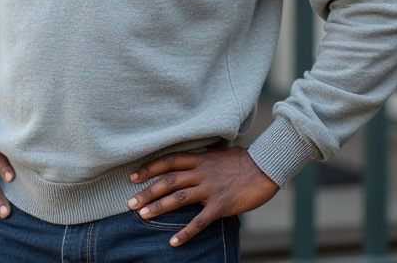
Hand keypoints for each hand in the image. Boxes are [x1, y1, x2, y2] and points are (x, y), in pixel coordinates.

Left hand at [126, 148, 278, 246]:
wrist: (266, 168)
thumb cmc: (244, 161)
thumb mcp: (219, 154)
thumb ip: (202, 159)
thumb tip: (190, 161)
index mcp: (200, 159)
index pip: (168, 161)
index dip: (148, 169)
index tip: (132, 177)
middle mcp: (201, 173)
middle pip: (168, 181)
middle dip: (147, 192)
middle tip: (130, 203)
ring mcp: (210, 189)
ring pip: (178, 198)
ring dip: (158, 208)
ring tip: (142, 216)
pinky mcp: (221, 205)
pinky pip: (199, 221)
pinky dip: (185, 232)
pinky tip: (173, 242)